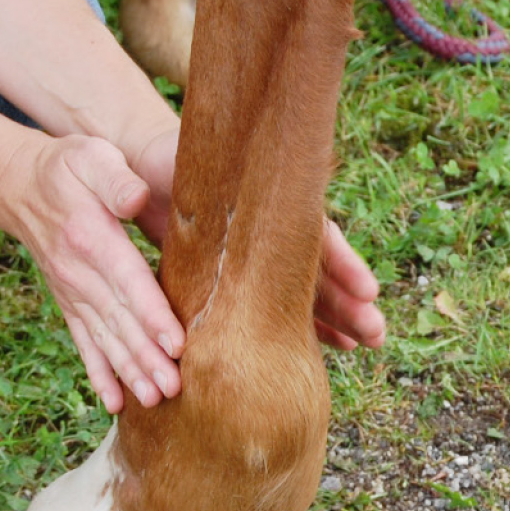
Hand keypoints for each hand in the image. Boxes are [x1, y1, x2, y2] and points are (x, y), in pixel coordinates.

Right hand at [0, 132, 184, 413]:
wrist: (18, 185)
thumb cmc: (68, 167)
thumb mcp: (91, 157)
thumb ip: (114, 179)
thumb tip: (135, 196)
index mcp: (92, 238)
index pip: (128, 281)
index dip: (152, 314)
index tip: (176, 343)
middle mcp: (79, 273)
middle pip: (119, 321)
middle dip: (147, 357)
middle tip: (175, 388)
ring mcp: (72, 292)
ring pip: (105, 338)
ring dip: (129, 371)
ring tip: (155, 400)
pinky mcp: (69, 302)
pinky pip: (83, 342)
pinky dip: (99, 373)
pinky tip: (114, 403)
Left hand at [124, 124, 382, 351]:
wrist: (143, 169)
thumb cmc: (144, 163)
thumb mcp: (137, 166)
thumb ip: (132, 182)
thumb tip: (133, 198)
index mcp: (252, 198)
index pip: (307, 230)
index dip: (338, 261)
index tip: (367, 289)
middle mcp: (262, 227)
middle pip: (314, 265)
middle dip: (349, 300)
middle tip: (377, 332)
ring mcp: (256, 254)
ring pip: (305, 288)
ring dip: (338, 315)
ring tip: (368, 344)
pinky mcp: (243, 276)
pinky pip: (282, 304)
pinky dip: (308, 324)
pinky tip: (335, 347)